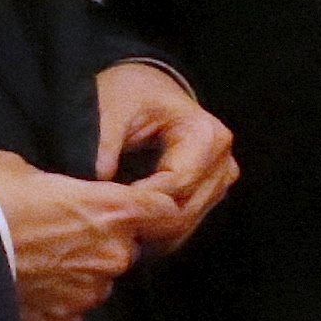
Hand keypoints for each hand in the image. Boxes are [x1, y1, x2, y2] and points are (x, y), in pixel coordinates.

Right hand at [0, 149, 184, 320]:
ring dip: (75, 275)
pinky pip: (66, 314)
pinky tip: (21, 291)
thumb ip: (54, 183)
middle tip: (56, 235)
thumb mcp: (18, 168)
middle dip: (100, 243)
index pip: (166, 212)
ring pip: (95, 284)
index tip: (137, 208)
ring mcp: (86, 296)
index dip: (153, 209)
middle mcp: (111, 257)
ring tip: (31, 264)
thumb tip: (50, 191)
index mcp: (112, 212)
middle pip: (125, 250)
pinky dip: (51, 305)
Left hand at [93, 62, 235, 230]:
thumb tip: (96, 180)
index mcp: (206, 135)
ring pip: (186, 223)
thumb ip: (104, 143)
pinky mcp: (211, 193)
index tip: (101, 206)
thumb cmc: (132, 95)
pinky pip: (185, 223)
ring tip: (110, 225)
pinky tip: (128, 225)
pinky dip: (157, 230)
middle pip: (186, 210)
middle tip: (100, 223)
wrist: (149, 90)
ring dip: (149, 230)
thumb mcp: (111, 108)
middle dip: (143, 221)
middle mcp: (223, 161)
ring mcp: (221, 180)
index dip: (139, 200)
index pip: (177, 185)